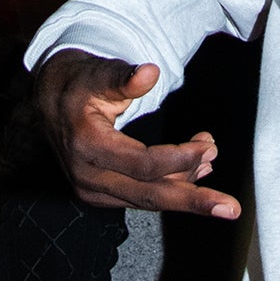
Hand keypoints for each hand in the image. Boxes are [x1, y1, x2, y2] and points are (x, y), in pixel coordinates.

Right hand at [35, 53, 241, 218]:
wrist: (49, 101)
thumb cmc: (79, 84)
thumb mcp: (98, 74)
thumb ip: (124, 77)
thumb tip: (149, 72)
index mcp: (87, 146)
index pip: (142, 164)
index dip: (179, 158)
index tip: (208, 146)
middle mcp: (87, 177)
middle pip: (149, 196)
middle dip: (193, 201)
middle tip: (230, 209)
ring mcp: (92, 190)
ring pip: (147, 200)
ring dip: (186, 187)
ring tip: (212, 161)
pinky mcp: (100, 194)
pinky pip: (140, 197)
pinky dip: (170, 187)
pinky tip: (196, 174)